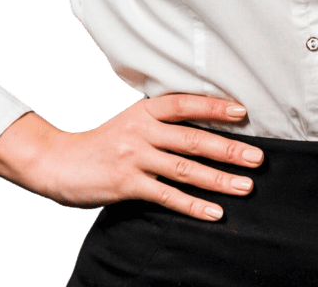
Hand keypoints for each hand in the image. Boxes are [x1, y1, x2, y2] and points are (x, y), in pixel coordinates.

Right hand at [0, 94, 262, 220]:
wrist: (59, 161)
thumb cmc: (104, 142)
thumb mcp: (132, 121)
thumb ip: (162, 122)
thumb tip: (205, 126)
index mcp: (144, 109)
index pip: (186, 104)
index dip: (215, 108)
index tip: (244, 112)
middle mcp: (141, 130)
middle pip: (193, 138)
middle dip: (228, 148)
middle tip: (258, 157)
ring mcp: (134, 157)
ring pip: (185, 169)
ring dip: (219, 179)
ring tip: (246, 186)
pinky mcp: (127, 184)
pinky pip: (167, 196)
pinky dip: (193, 206)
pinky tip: (214, 213)